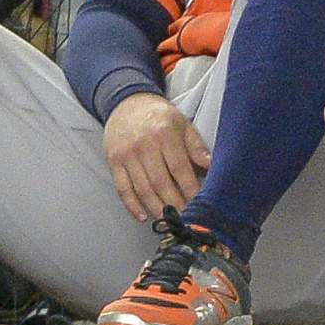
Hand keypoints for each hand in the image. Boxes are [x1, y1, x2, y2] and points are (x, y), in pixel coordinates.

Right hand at [101, 91, 208, 223]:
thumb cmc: (159, 116)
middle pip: (161, 183)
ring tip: (170, 221)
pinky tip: (143, 217)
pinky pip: (122, 189)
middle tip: (187, 219)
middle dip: (176, 204)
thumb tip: (211, 167)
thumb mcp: (182, 124)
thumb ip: (196, 146)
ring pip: (142, 189)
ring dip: (157, 209)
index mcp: (164, 133)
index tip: (200, 204)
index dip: (190, 189)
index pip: (180, 168)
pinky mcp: (113, 161)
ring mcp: (126, 154)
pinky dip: (132, 206)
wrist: (127, 103)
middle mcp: (144, 145)